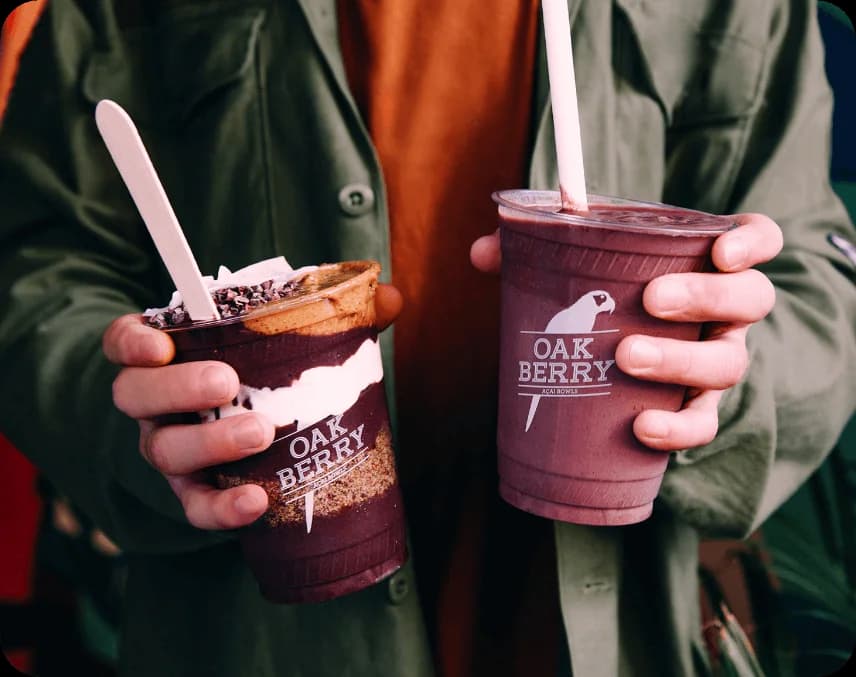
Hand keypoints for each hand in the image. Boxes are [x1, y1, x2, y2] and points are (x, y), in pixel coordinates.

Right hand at [103, 283, 402, 530]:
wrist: (249, 441)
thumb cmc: (264, 375)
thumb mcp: (285, 340)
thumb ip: (333, 315)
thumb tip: (392, 296)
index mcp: (169, 356)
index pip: (125, 342)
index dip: (130, 341)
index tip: (156, 342)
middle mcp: (157, 403)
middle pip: (137, 394)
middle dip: (176, 387)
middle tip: (227, 383)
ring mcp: (170, 449)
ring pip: (164, 450)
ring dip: (208, 443)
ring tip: (259, 433)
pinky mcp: (193, 493)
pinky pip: (194, 506)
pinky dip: (220, 508)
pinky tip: (255, 501)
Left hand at [470, 214, 781, 451]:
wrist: (616, 367)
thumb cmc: (604, 305)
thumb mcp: (579, 271)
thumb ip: (535, 254)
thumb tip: (481, 251)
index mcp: (704, 267)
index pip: (756, 242)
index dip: (751, 241)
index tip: (721, 248)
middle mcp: (723, 314)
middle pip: (748, 300)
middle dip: (706, 298)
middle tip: (652, 300)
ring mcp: (714, 363)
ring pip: (728, 363)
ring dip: (681, 360)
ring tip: (627, 357)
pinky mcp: (695, 410)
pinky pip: (702, 424)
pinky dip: (677, 429)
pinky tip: (641, 429)